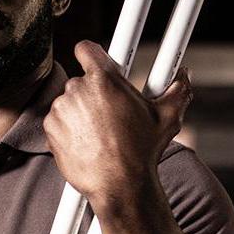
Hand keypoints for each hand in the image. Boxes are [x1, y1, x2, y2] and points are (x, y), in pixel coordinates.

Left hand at [43, 41, 191, 214]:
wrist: (119, 184)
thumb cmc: (142, 151)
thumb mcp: (167, 117)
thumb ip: (177, 89)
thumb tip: (183, 76)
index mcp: (103, 79)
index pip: (86, 49)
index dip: (92, 55)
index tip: (98, 62)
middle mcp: (77, 90)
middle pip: (82, 81)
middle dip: (94, 93)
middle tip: (112, 111)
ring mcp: (60, 110)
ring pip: (69, 102)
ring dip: (81, 112)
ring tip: (101, 131)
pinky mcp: (50, 129)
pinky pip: (58, 121)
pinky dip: (68, 128)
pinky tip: (87, 141)